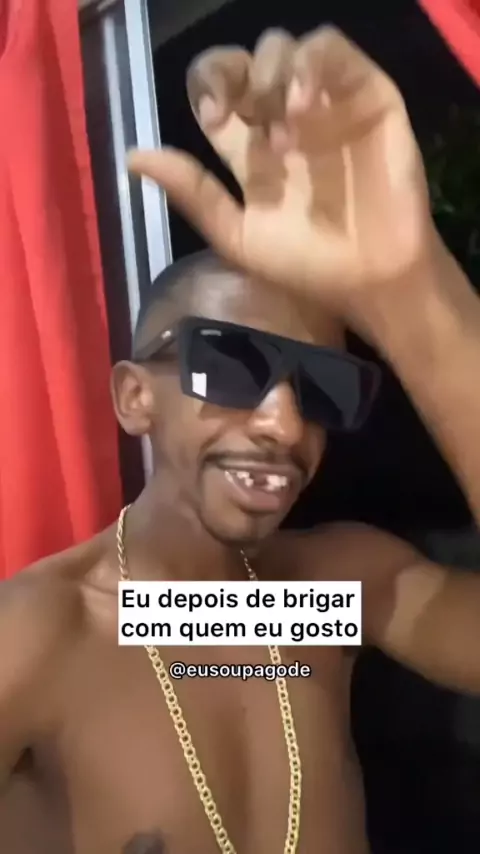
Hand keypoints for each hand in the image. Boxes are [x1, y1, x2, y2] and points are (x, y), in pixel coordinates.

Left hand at [128, 27, 435, 317]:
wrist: (372, 280)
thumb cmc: (308, 266)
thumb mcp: (238, 236)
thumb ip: (193, 193)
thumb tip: (133, 157)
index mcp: (249, 150)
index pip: (217, 91)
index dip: (209, 86)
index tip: (214, 114)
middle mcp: (283, 119)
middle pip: (247, 61)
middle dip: (235, 75)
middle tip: (243, 113)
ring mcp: (324, 105)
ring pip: (286, 48)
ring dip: (272, 77)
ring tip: (284, 130)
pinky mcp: (365, 95)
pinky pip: (332, 51)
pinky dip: (311, 66)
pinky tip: (304, 108)